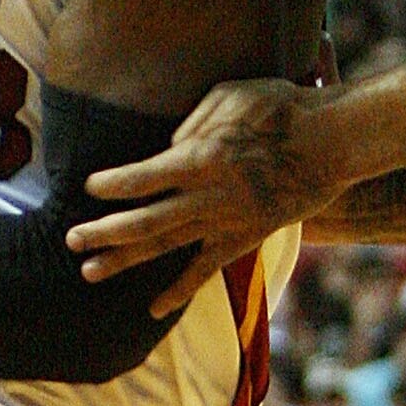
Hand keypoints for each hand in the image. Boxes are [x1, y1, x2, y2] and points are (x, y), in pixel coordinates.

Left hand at [65, 78, 341, 315]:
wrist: (334, 142)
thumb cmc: (282, 108)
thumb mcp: (231, 96)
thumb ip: (192, 123)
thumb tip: (166, 149)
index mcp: (201, 158)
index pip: (142, 177)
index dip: (113, 184)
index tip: (89, 188)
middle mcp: (207, 197)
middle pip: (144, 220)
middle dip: (103, 232)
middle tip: (71, 241)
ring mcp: (225, 222)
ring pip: (166, 247)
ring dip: (125, 260)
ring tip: (89, 272)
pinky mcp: (244, 238)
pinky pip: (206, 270)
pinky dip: (180, 290)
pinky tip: (154, 309)